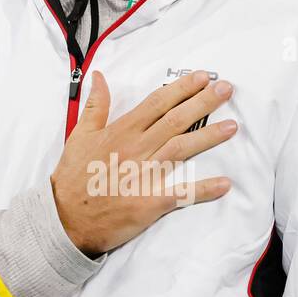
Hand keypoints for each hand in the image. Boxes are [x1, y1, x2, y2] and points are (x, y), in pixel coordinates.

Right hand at [50, 69, 236, 255]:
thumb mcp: (79, 135)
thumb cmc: (73, 178)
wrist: (65, 219)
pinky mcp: (148, 203)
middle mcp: (136, 149)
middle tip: (227, 90)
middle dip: (203, 103)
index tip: (203, 77)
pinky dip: (203, 190)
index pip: (157, 103)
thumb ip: (95, 106)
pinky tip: (224, 184)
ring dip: (208, 137)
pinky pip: (180, 194)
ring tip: (232, 126)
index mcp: (121, 132)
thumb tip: (100, 77)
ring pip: (181, 149)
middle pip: (175, 120)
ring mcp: (143, 176)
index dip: (182, 88)